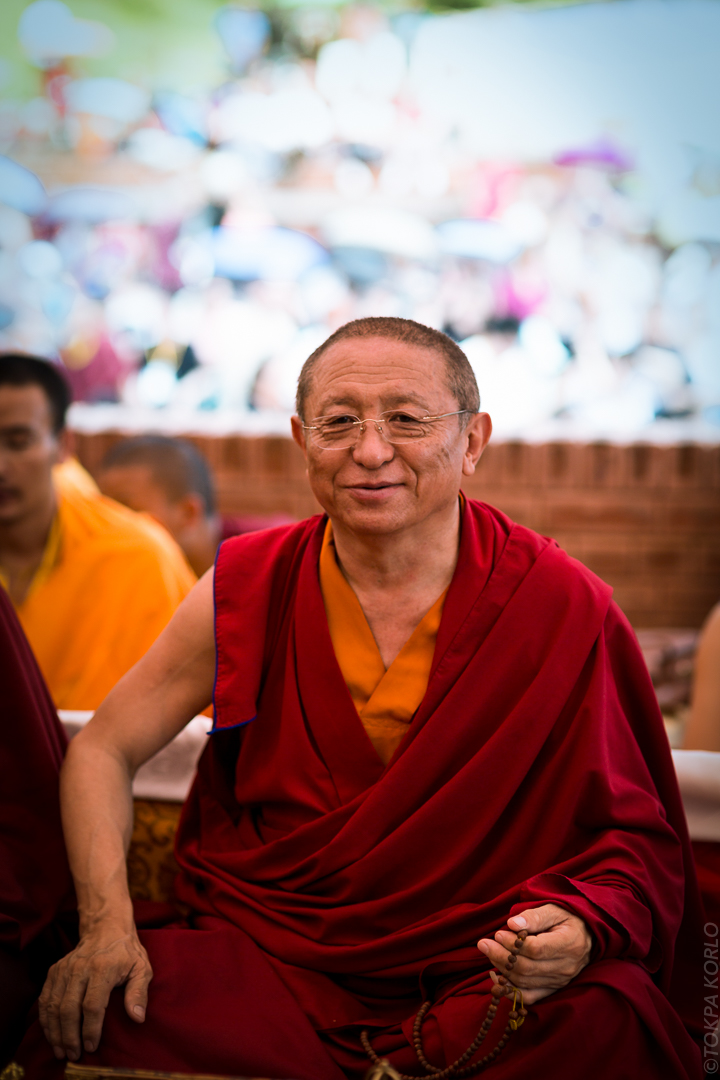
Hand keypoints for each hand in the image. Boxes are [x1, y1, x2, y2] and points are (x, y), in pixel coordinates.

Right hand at [39, 924, 151, 1060]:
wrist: (105, 927)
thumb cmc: (126, 952)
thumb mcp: (141, 967)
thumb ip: (139, 992)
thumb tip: (137, 1018)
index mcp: (103, 968)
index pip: (92, 1005)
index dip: (90, 1029)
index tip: (91, 1047)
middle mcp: (80, 968)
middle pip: (68, 1008)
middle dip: (69, 1036)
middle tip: (74, 1055)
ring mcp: (64, 969)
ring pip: (53, 1006)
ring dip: (55, 1032)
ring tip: (60, 1051)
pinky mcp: (54, 971)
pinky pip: (45, 999)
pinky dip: (45, 1020)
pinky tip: (51, 1035)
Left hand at [477, 903, 591, 1004]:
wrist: (587, 936)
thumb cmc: (568, 919)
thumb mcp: (554, 909)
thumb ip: (534, 916)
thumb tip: (512, 923)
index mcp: (569, 943)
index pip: (536, 949)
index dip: (513, 944)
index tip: (498, 933)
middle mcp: (566, 967)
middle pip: (527, 968)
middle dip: (501, 956)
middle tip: (484, 943)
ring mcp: (560, 981)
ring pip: (525, 982)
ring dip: (502, 969)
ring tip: (489, 952)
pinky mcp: (553, 989)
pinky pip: (530, 997)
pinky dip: (510, 990)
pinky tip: (496, 977)